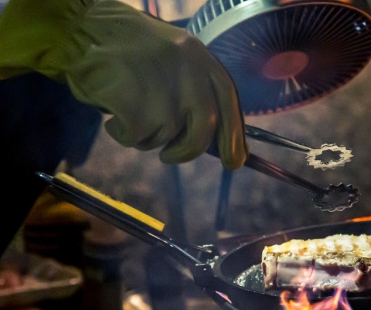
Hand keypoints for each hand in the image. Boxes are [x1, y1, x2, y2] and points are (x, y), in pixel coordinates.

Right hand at [0, 0, 247, 169]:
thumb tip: (216, 140)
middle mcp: (190, 71)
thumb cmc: (123, 50)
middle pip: (203, 128)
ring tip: (125, 106)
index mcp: (200, 57)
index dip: (233, 136)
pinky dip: (122, 134)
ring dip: (145, 133)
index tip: (234, 161)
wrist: (78, 29)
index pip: (227, 101)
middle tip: (169, 157)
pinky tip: (111, 113)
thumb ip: (194, 90)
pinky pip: (137, 137)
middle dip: (187, 150)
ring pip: (166, 135)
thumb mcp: (171, 59)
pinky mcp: (139, 105)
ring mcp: (165, 88)